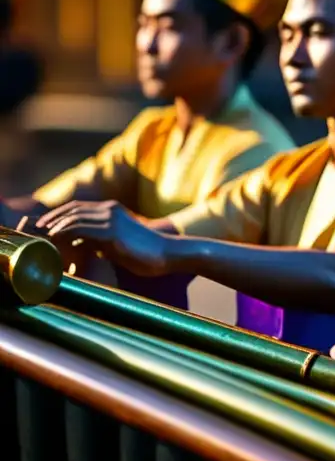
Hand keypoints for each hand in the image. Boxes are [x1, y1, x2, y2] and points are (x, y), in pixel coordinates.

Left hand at [35, 200, 169, 276]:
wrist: (169, 253)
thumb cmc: (147, 253)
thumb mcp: (120, 242)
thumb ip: (102, 239)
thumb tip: (83, 245)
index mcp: (113, 210)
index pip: (79, 207)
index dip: (60, 214)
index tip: (46, 225)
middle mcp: (111, 210)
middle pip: (73, 210)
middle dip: (53, 219)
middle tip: (39, 229)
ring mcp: (112, 219)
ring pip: (75, 218)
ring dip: (56, 226)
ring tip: (45, 236)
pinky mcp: (113, 232)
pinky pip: (82, 230)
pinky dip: (66, 234)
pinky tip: (58, 241)